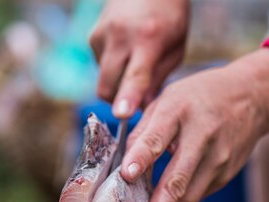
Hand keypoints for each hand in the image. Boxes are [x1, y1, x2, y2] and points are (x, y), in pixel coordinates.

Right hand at [89, 0, 188, 116]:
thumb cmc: (169, 20)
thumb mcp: (176, 50)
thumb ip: (158, 80)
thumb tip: (140, 108)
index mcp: (148, 40)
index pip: (136, 75)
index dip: (128, 97)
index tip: (122, 114)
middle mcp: (120, 36)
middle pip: (109, 86)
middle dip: (120, 102)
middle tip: (138, 101)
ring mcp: (102, 35)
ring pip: (104, 80)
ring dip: (118, 85)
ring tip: (136, 66)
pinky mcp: (92, 36)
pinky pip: (100, 67)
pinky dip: (113, 70)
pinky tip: (127, 53)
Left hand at [119, 49, 268, 201]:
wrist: (251, 97)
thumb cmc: (199, 97)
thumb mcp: (170, 98)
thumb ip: (145, 130)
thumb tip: (123, 168)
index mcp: (180, 111)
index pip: (159, 135)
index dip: (143, 155)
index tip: (127, 175)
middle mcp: (201, 139)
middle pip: (177, 181)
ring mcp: (217, 162)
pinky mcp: (223, 177)